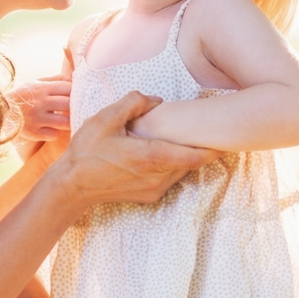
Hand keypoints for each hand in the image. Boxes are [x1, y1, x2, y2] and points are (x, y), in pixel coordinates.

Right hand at [10, 75, 71, 143]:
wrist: (0, 112)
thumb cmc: (23, 96)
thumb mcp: (36, 83)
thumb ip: (55, 80)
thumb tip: (74, 79)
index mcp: (42, 89)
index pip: (69, 88)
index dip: (76, 93)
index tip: (77, 97)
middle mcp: (41, 103)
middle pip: (70, 105)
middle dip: (76, 107)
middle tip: (76, 110)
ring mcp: (37, 118)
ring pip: (65, 122)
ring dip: (68, 122)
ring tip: (66, 121)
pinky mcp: (34, 133)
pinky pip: (54, 134)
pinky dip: (55, 132)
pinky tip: (51, 129)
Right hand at [52, 90, 211, 209]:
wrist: (72, 186)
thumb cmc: (87, 151)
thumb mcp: (106, 118)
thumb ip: (134, 103)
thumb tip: (156, 100)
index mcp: (151, 157)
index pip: (196, 156)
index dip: (214, 147)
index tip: (226, 136)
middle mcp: (158, 177)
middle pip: (192, 163)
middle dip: (201, 147)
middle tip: (209, 130)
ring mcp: (154, 189)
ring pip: (182, 171)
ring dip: (186, 156)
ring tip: (187, 139)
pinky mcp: (149, 196)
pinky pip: (170, 178)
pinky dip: (173, 165)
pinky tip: (164, 152)